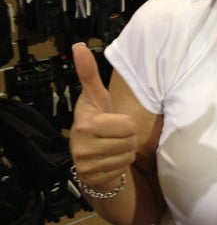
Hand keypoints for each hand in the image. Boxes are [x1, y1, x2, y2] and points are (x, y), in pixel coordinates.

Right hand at [70, 43, 136, 188]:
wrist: (89, 156)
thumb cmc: (98, 121)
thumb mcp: (97, 98)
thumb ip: (89, 74)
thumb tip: (78, 46)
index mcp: (85, 122)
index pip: (129, 125)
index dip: (127, 124)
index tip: (113, 122)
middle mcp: (81, 144)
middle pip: (130, 141)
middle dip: (127, 139)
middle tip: (113, 137)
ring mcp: (85, 163)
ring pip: (127, 156)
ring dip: (124, 152)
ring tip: (111, 148)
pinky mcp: (91, 178)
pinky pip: (121, 169)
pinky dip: (119, 166)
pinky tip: (108, 161)